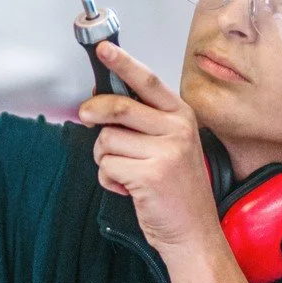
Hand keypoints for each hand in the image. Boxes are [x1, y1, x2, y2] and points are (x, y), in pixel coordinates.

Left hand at [81, 43, 224, 255]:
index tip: (104, 49)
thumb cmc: (177, 190)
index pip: (148, 81)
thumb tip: (102, 101)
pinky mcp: (150, 175)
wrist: (194, 233)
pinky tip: (129, 188)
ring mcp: (166, 152)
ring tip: (126, 172)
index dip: (123, 63)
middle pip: (119, 106)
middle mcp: (177, 130)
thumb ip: (143, 122)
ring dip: (106, 158)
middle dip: (94, 113)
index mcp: (182, 117)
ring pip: (107, 139)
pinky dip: (109, 180)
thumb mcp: (171, 146)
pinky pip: (107, 166)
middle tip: (87, 117)